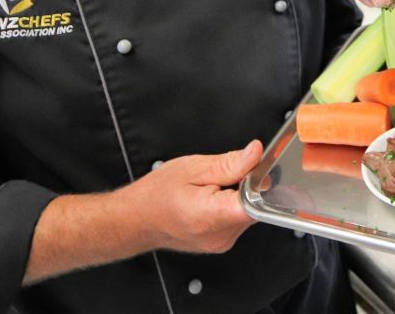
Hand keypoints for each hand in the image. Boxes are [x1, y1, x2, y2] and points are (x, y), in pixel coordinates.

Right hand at [120, 140, 262, 253]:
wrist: (135, 219)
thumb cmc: (155, 195)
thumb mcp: (193, 167)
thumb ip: (230, 163)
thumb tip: (256, 153)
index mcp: (212, 216)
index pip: (257, 202)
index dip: (259, 180)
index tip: (250, 169)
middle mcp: (220, 236)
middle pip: (255, 205)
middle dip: (246, 185)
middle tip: (221, 176)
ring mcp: (221, 243)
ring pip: (248, 212)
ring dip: (238, 195)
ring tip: (212, 189)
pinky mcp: (221, 243)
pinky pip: (238, 219)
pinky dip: (231, 205)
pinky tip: (212, 199)